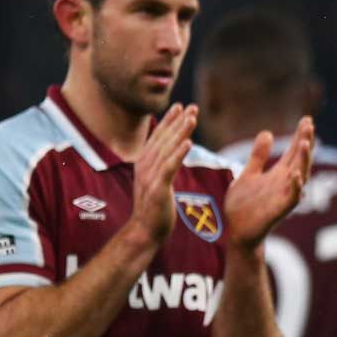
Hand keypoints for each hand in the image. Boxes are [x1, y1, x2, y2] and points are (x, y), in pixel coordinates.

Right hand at [130, 103, 198, 243]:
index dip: (169, 121)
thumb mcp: (155, 181)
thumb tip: (171, 153)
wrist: (144, 230)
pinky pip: (169, 167)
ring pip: (168, 149)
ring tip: (192, 117)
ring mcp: (150, 176)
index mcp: (144, 162)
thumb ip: (161, 166)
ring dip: (180, 132)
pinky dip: (178, 154)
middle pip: (164, 139)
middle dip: (178, 121)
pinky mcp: (157, 188)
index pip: (158, 137)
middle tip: (192, 106)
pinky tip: (188, 142)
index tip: (180, 106)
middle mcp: (145, 165)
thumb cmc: (153, 207)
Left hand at [223, 116, 315, 250]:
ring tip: (305, 144)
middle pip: (299, 160)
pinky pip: (291, 199)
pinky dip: (295, 187)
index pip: (293, 152)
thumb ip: (258, 156)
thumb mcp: (248, 174)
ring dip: (303, 161)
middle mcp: (285, 184)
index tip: (307, 119)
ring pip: (300, 176)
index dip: (300, 136)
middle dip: (305, 143)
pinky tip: (297, 175)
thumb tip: (268, 133)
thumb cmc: (243, 205)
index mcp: (278, 174)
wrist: (236, 231)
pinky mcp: (278, 211)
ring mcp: (283, 197)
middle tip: (309, 125)